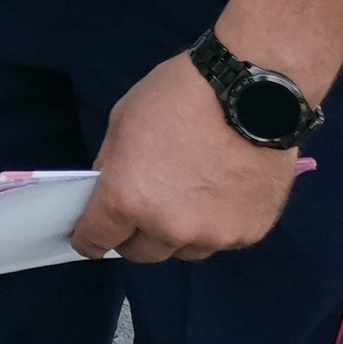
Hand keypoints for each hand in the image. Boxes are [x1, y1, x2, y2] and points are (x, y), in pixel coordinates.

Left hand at [69, 52, 298, 263]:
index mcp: (127, 199)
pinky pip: (222, 240)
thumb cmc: (179, 96)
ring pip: (184, 250)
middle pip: (142, 253)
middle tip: (145, 207)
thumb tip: (109, 193)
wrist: (252, 91)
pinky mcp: (249, 233)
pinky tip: (224, 191)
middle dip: (136, 234)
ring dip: (179, 232)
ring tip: (192, 194)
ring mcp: (211, 235)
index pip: (96, 240)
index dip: (90, 239)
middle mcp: (167, 227)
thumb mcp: (123, 120)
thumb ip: (113, 166)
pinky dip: (217, 224)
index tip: (91, 238)